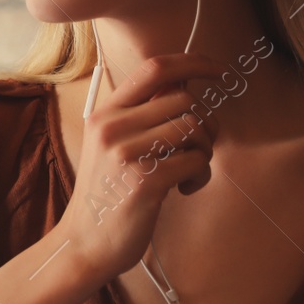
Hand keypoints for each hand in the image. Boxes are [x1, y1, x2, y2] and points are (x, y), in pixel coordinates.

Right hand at [56, 54, 225, 283]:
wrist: (84, 242)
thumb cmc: (108, 192)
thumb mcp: (113, 144)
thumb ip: (143, 114)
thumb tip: (187, 82)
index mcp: (105, 113)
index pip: (154, 68)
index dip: (193, 62)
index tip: (219, 69)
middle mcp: (112, 127)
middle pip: (184, 99)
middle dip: (206, 122)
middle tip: (198, 147)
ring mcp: (127, 153)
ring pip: (194, 127)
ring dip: (204, 150)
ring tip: (188, 171)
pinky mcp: (145, 181)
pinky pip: (196, 161)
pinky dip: (200, 174)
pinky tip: (184, 188)